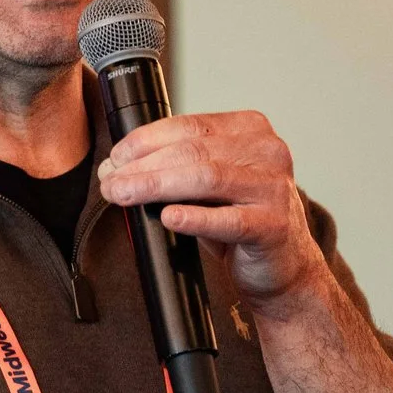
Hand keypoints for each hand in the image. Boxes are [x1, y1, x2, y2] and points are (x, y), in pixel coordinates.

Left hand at [97, 111, 331, 315]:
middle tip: (111, 182)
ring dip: (156, 186)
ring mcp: (273, 188)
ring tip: (123, 196)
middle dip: (142, 166)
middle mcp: (267, 152)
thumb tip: (117, 168)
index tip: (114, 158)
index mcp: (250, 129)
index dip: (144, 140)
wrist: (282, 267)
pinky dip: (194, 218)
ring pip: (207, 178)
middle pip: (193, 151)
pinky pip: (228, 220)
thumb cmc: (240, 219)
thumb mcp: (209, 183)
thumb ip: (175, 166)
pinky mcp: (273, 226)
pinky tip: (169, 217)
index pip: (189, 125)